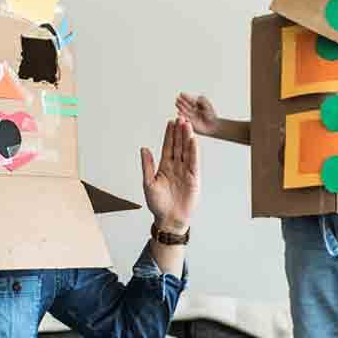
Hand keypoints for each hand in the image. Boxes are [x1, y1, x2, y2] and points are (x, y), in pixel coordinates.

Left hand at [141, 117, 198, 232]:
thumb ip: (147, 166)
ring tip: (187, 125)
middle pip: (178, 146)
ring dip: (187, 138)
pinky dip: (194, 151)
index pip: (168, 147)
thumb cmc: (157, 204)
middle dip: (179, 132)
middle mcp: (176, 167)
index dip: (169, 134)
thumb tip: (144, 149)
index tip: (170, 122)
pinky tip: (193, 141)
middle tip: (181, 118)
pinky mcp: (194, 178)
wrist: (169, 219)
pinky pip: (194, 162)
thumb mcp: (148, 183)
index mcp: (165, 167)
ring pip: (186, 151)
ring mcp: (186, 171)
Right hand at [175, 93, 219, 136]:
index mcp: (197, 105)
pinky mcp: (190, 123)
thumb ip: (201, 100)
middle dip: (182, 102)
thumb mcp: (207, 105)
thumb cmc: (212, 115)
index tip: (181, 93)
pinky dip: (182, 116)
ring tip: (177, 103)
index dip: (186, 97)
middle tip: (177, 98)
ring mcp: (191, 116)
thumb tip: (194, 97)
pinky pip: (185, 118)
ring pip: (185, 111)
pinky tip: (179, 112)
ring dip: (180, 108)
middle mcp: (193, 110)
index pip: (190, 100)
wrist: (213, 125)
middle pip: (186, 105)